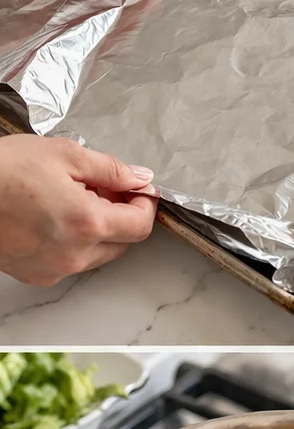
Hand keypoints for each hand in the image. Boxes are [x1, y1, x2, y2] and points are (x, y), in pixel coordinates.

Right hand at [0, 135, 158, 285]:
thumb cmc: (1, 171)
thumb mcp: (63, 154)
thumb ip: (110, 169)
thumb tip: (140, 178)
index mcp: (87, 223)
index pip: (141, 225)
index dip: (145, 204)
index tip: (139, 189)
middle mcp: (75, 254)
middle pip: (123, 243)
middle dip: (122, 216)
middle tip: (104, 188)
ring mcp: (55, 268)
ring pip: (98, 254)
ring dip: (99, 230)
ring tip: (73, 199)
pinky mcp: (36, 274)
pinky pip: (71, 261)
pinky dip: (74, 243)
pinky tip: (53, 218)